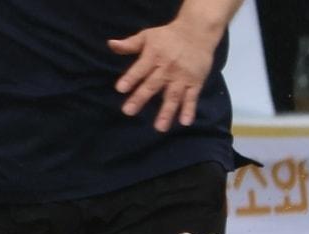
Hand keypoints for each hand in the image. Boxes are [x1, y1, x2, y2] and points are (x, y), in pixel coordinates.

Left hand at [108, 13, 222, 131]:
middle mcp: (167, 67)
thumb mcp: (148, 36)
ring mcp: (182, 76)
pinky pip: (192, 97)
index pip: (140, 68)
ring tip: (159, 128)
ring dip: (167, 111)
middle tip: (128, 111)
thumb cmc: (167, 36)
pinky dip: (189, 109)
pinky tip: (184, 122)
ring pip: (173, 95)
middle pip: (153, 84)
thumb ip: (129, 44)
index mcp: (154, 55)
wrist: (198, 30)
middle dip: (140, 97)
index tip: (120, 89)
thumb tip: (110, 44)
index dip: (131, 78)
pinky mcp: (195, 81)